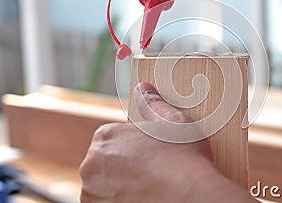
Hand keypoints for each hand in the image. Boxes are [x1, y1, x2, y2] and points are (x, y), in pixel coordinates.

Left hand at [80, 82, 255, 202]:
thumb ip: (153, 103)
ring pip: (107, 186)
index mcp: (105, 137)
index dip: (135, 145)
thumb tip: (144, 89)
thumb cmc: (182, 160)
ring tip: (150, 185)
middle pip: (108, 162)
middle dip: (126, 165)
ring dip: (122, 185)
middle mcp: (92, 165)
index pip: (114, 138)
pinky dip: (123, 201)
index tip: (151, 152)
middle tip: (153, 169)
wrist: (190, 197)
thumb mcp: (173, 121)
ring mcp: (93, 194)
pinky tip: (145, 196)